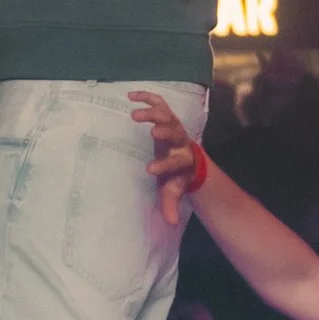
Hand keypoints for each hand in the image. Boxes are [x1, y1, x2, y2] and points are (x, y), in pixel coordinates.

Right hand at [129, 87, 200, 227]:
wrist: (188, 156)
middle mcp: (180, 140)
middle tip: (153, 132)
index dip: (164, 166)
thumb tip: (171, 223)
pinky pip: (158, 102)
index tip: (149, 170)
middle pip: (176, 132)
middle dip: (165, 131)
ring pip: (167, 114)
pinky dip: (146, 97)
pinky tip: (130, 96)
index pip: (175, 163)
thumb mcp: (173, 188)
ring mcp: (173, 125)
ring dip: (153, 113)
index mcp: (182, 159)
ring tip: (135, 114)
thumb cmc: (175, 174)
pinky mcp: (166, 115)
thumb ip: (171, 204)